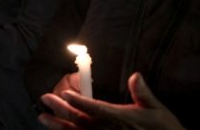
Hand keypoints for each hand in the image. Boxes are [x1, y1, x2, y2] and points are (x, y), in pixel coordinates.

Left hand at [38, 72, 184, 129]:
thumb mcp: (156, 110)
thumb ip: (143, 93)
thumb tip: (135, 75)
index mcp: (120, 118)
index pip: (95, 108)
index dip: (79, 101)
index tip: (64, 94)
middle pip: (80, 120)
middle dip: (61, 110)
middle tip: (44, 99)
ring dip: (59, 126)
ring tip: (43, 118)